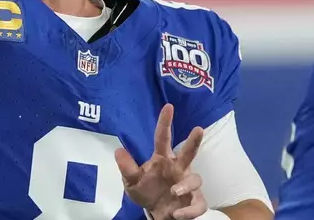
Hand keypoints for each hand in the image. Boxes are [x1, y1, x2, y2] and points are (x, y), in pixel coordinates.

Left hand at [115, 104, 206, 219]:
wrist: (157, 214)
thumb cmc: (145, 192)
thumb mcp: (131, 182)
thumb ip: (127, 168)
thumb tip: (118, 150)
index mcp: (162, 160)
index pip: (163, 138)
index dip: (165, 122)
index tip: (168, 106)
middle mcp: (178, 168)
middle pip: (188, 152)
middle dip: (194, 141)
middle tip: (198, 129)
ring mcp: (188, 184)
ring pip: (195, 179)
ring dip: (185, 185)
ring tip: (174, 192)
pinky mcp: (195, 201)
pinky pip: (197, 204)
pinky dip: (189, 210)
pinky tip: (177, 213)